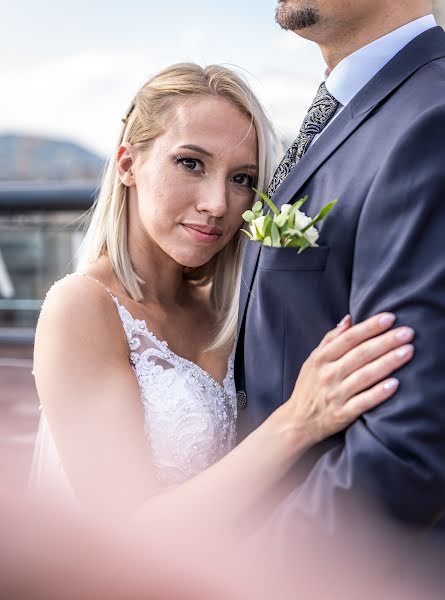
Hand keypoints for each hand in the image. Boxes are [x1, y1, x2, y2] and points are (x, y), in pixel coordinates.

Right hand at [286, 313, 413, 444]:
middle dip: (385, 342)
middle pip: (360, 354)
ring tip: (407, 352)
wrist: (298, 422)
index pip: (349, 338)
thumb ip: (330, 339)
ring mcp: (335, 395)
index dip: (370, 327)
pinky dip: (378, 393)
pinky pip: (364, 402)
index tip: (390, 318)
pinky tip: (395, 384)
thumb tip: (349, 319)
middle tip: (407, 333)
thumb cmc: (309, 387)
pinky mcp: (342, 414)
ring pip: (365, 375)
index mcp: (321, 358)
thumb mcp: (313, 360)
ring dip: (388, 363)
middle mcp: (328, 374)